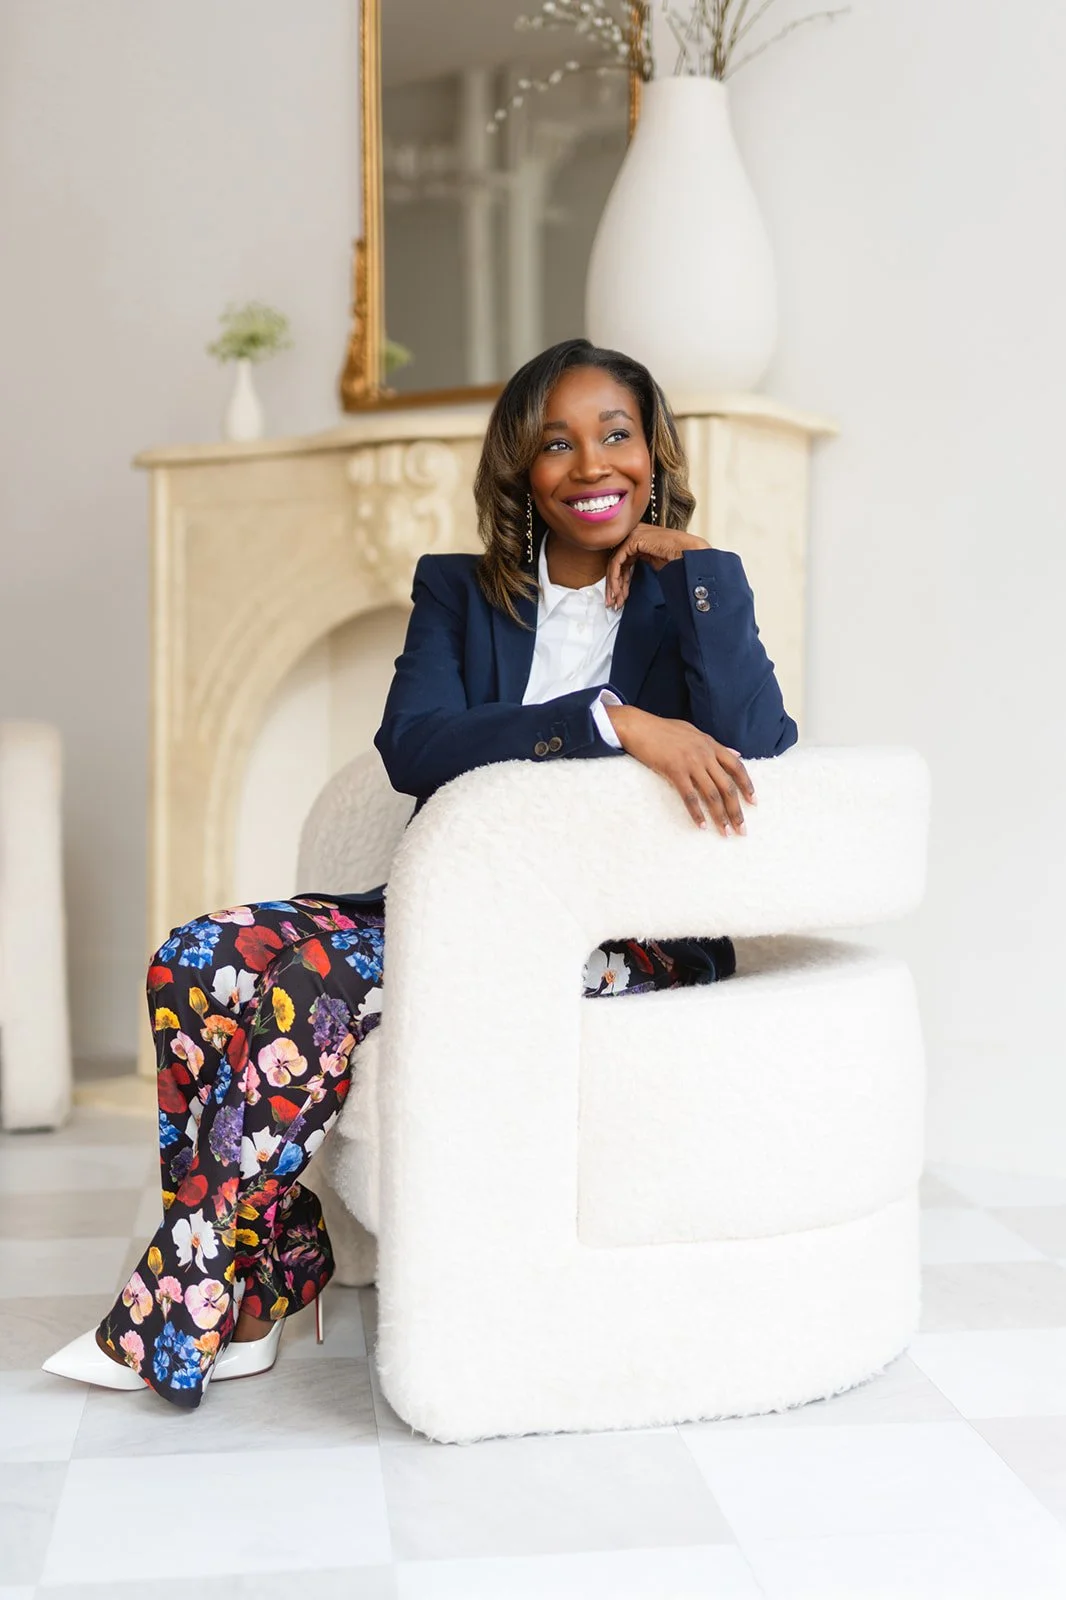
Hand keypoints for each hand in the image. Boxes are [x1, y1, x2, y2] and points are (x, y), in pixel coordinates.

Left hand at [605, 523, 707, 608]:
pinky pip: (617, 561)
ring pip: (615, 563)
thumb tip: (626, 584)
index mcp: (640, 538)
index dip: (620, 582)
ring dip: (614, 585)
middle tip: (614, 603)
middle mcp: (634, 534)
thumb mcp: (654, 564)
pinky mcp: (633, 539)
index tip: (619, 598)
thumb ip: (638, 568)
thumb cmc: (680, 559)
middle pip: (617, 563)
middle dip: (615, 586)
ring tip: (616, 601)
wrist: (690, 554)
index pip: (623, 561)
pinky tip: (619, 591)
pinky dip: (616, 578)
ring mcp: (633, 534)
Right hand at [606, 705, 755, 832]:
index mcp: (711, 745)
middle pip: (727, 786)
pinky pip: (689, 796)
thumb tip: (736, 753)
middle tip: (742, 829)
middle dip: (737, 810)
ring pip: (712, 794)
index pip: (737, 767)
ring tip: (725, 832)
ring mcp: (690, 763)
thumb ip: (715, 745)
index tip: (754, 802)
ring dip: (720, 816)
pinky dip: (696, 813)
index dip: (747, 785)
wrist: (638, 726)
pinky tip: (701, 826)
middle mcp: (705, 754)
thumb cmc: (663, 729)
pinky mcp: (674, 771)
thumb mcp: (694, 732)